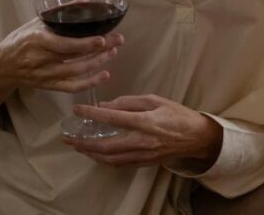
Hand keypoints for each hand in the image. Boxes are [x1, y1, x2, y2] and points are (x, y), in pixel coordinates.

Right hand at [0, 16, 123, 92]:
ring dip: (98, 63)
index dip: (84, 44)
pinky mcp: (49, 86)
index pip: (64, 44)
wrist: (1, 66)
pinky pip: (72, 87)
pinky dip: (90, 83)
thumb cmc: (20, 40)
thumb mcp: (37, 22)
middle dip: (100, 50)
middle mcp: (41, 60)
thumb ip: (61, 11)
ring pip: (76, 73)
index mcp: (37, 41)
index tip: (102, 39)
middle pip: (75, 58)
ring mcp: (45, 75)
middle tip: (118, 41)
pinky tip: (104, 75)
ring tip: (113, 52)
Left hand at [63, 95, 222, 168]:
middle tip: (68, 137)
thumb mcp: (155, 100)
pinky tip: (96, 154)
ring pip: (109, 158)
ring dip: (90, 153)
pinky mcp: (143, 162)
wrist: (195, 137)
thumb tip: (106, 106)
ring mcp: (142, 155)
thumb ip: (130, 102)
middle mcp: (141, 141)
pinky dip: (104, 159)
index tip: (77, 110)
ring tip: (77, 147)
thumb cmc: (177, 114)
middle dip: (83, 142)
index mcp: (144, 122)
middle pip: (105, 145)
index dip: (92, 114)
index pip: (112, 117)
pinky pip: (119, 164)